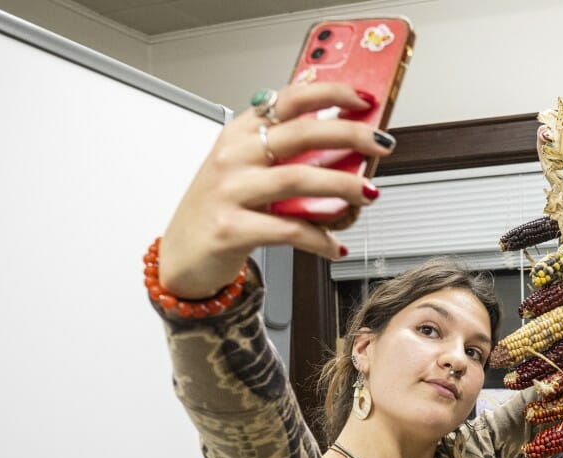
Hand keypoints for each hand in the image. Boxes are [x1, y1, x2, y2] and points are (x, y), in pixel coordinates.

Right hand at [158, 83, 393, 298]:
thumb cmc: (219, 211)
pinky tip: (335, 246)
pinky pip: (288, 230)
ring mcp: (230, 192)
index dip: (331, 93)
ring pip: (299, 179)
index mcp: (238, 134)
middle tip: (380, 144)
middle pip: (302, 134)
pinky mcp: (231, 228)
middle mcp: (232, 157)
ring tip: (367, 193)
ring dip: (343, 186)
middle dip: (351, 135)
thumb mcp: (242, 171)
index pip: (288, 99)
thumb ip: (282, 155)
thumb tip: (342, 148)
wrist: (181, 258)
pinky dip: (320, 239)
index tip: (363, 99)